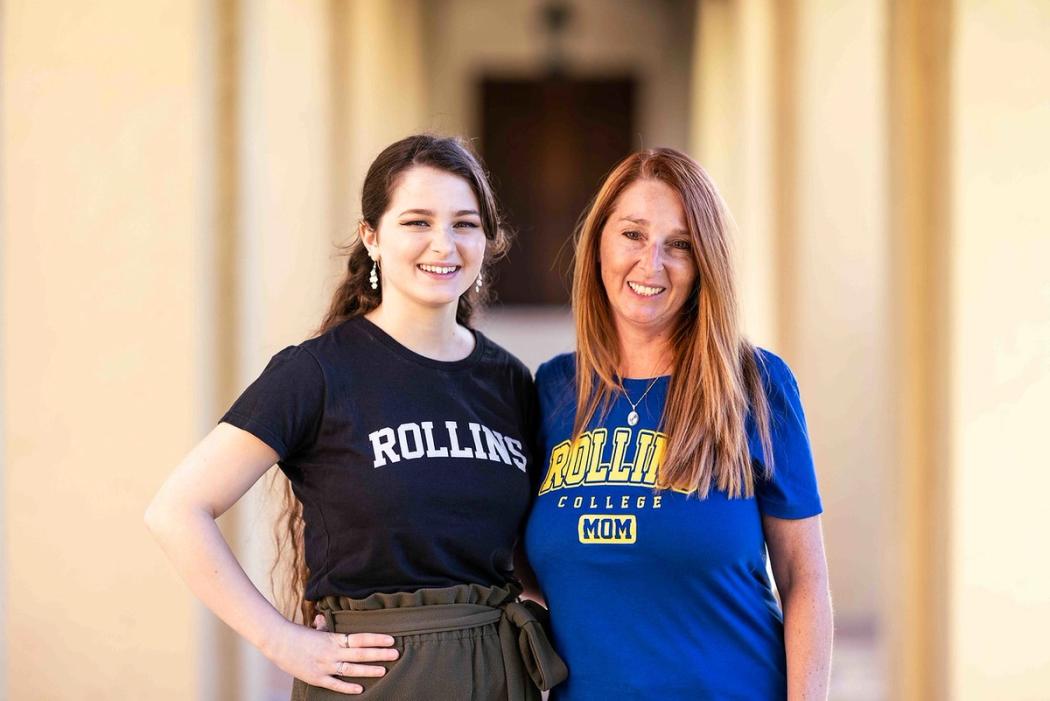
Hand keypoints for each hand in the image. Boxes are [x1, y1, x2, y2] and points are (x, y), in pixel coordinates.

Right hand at [266, 619, 398, 694]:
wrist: (277, 642)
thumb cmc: (297, 634)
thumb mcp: (315, 628)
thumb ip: (324, 626)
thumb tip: (325, 618)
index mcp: (333, 638)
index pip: (360, 638)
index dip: (376, 639)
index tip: (391, 639)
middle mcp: (331, 652)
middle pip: (360, 653)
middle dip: (379, 654)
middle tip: (396, 654)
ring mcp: (324, 666)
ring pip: (351, 669)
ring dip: (368, 670)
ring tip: (383, 670)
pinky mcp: (316, 678)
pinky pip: (335, 684)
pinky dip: (347, 688)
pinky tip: (360, 689)